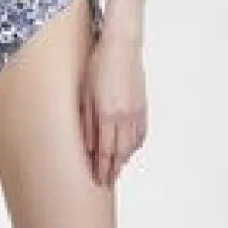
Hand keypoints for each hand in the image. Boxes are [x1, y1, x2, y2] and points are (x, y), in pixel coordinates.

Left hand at [79, 32, 147, 186]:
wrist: (122, 47)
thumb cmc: (98, 66)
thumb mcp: (84, 94)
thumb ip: (87, 122)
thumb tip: (88, 147)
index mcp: (107, 114)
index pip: (105, 151)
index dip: (101, 168)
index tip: (97, 180)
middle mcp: (124, 117)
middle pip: (120, 152)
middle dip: (113, 169)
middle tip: (107, 181)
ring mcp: (136, 112)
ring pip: (132, 145)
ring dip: (124, 159)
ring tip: (116, 168)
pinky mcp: (143, 106)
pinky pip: (141, 133)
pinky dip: (134, 145)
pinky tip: (129, 149)